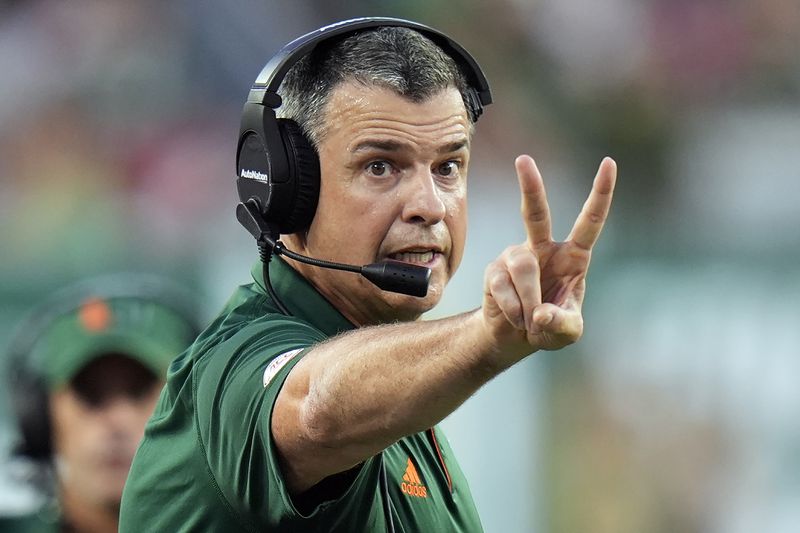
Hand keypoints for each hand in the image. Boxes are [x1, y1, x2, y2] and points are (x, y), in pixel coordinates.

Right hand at [482, 155, 616, 359]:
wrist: (514, 336)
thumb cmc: (549, 327)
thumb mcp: (567, 333)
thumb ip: (563, 325)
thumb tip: (540, 313)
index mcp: (573, 256)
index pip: (589, 221)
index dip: (600, 193)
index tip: (609, 163)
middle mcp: (543, 249)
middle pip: (535, 213)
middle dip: (530, 186)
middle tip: (523, 160)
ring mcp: (516, 256)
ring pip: (524, 268)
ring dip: (528, 301)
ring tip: (529, 320)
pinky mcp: (495, 270)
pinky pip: (503, 286)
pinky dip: (513, 309)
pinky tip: (515, 317)